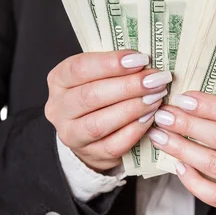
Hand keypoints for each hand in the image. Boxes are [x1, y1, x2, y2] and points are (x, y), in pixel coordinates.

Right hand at [45, 51, 171, 171]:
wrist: (93, 135)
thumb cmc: (101, 95)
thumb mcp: (99, 76)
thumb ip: (116, 68)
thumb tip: (146, 61)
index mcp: (59, 80)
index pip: (79, 68)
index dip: (110, 63)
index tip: (141, 59)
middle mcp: (59, 108)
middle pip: (90, 96)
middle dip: (128, 86)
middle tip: (156, 80)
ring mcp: (71, 134)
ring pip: (99, 123)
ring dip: (133, 108)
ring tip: (156, 97)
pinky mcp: (90, 155)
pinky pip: (114, 145)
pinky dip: (135, 130)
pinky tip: (151, 117)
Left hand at [149, 92, 215, 214]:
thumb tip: (191, 99)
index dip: (210, 106)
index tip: (183, 99)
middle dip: (188, 125)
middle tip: (164, 116)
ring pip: (214, 165)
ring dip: (181, 149)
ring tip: (161, 136)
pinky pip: (212, 194)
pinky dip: (191, 179)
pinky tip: (177, 164)